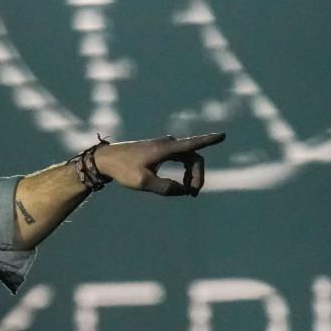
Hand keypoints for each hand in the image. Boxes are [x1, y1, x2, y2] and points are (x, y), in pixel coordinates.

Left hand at [93, 132, 225, 196]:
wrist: (108, 159)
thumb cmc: (123, 170)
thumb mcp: (143, 182)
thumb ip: (164, 187)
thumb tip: (183, 191)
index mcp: (165, 149)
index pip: (192, 144)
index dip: (209, 141)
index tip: (223, 136)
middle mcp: (169, 144)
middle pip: (194, 158)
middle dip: (197, 176)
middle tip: (193, 194)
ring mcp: (166, 146)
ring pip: (189, 159)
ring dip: (192, 175)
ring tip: (188, 192)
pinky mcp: (162, 151)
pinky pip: (181, 159)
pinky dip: (185, 172)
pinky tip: (182, 185)